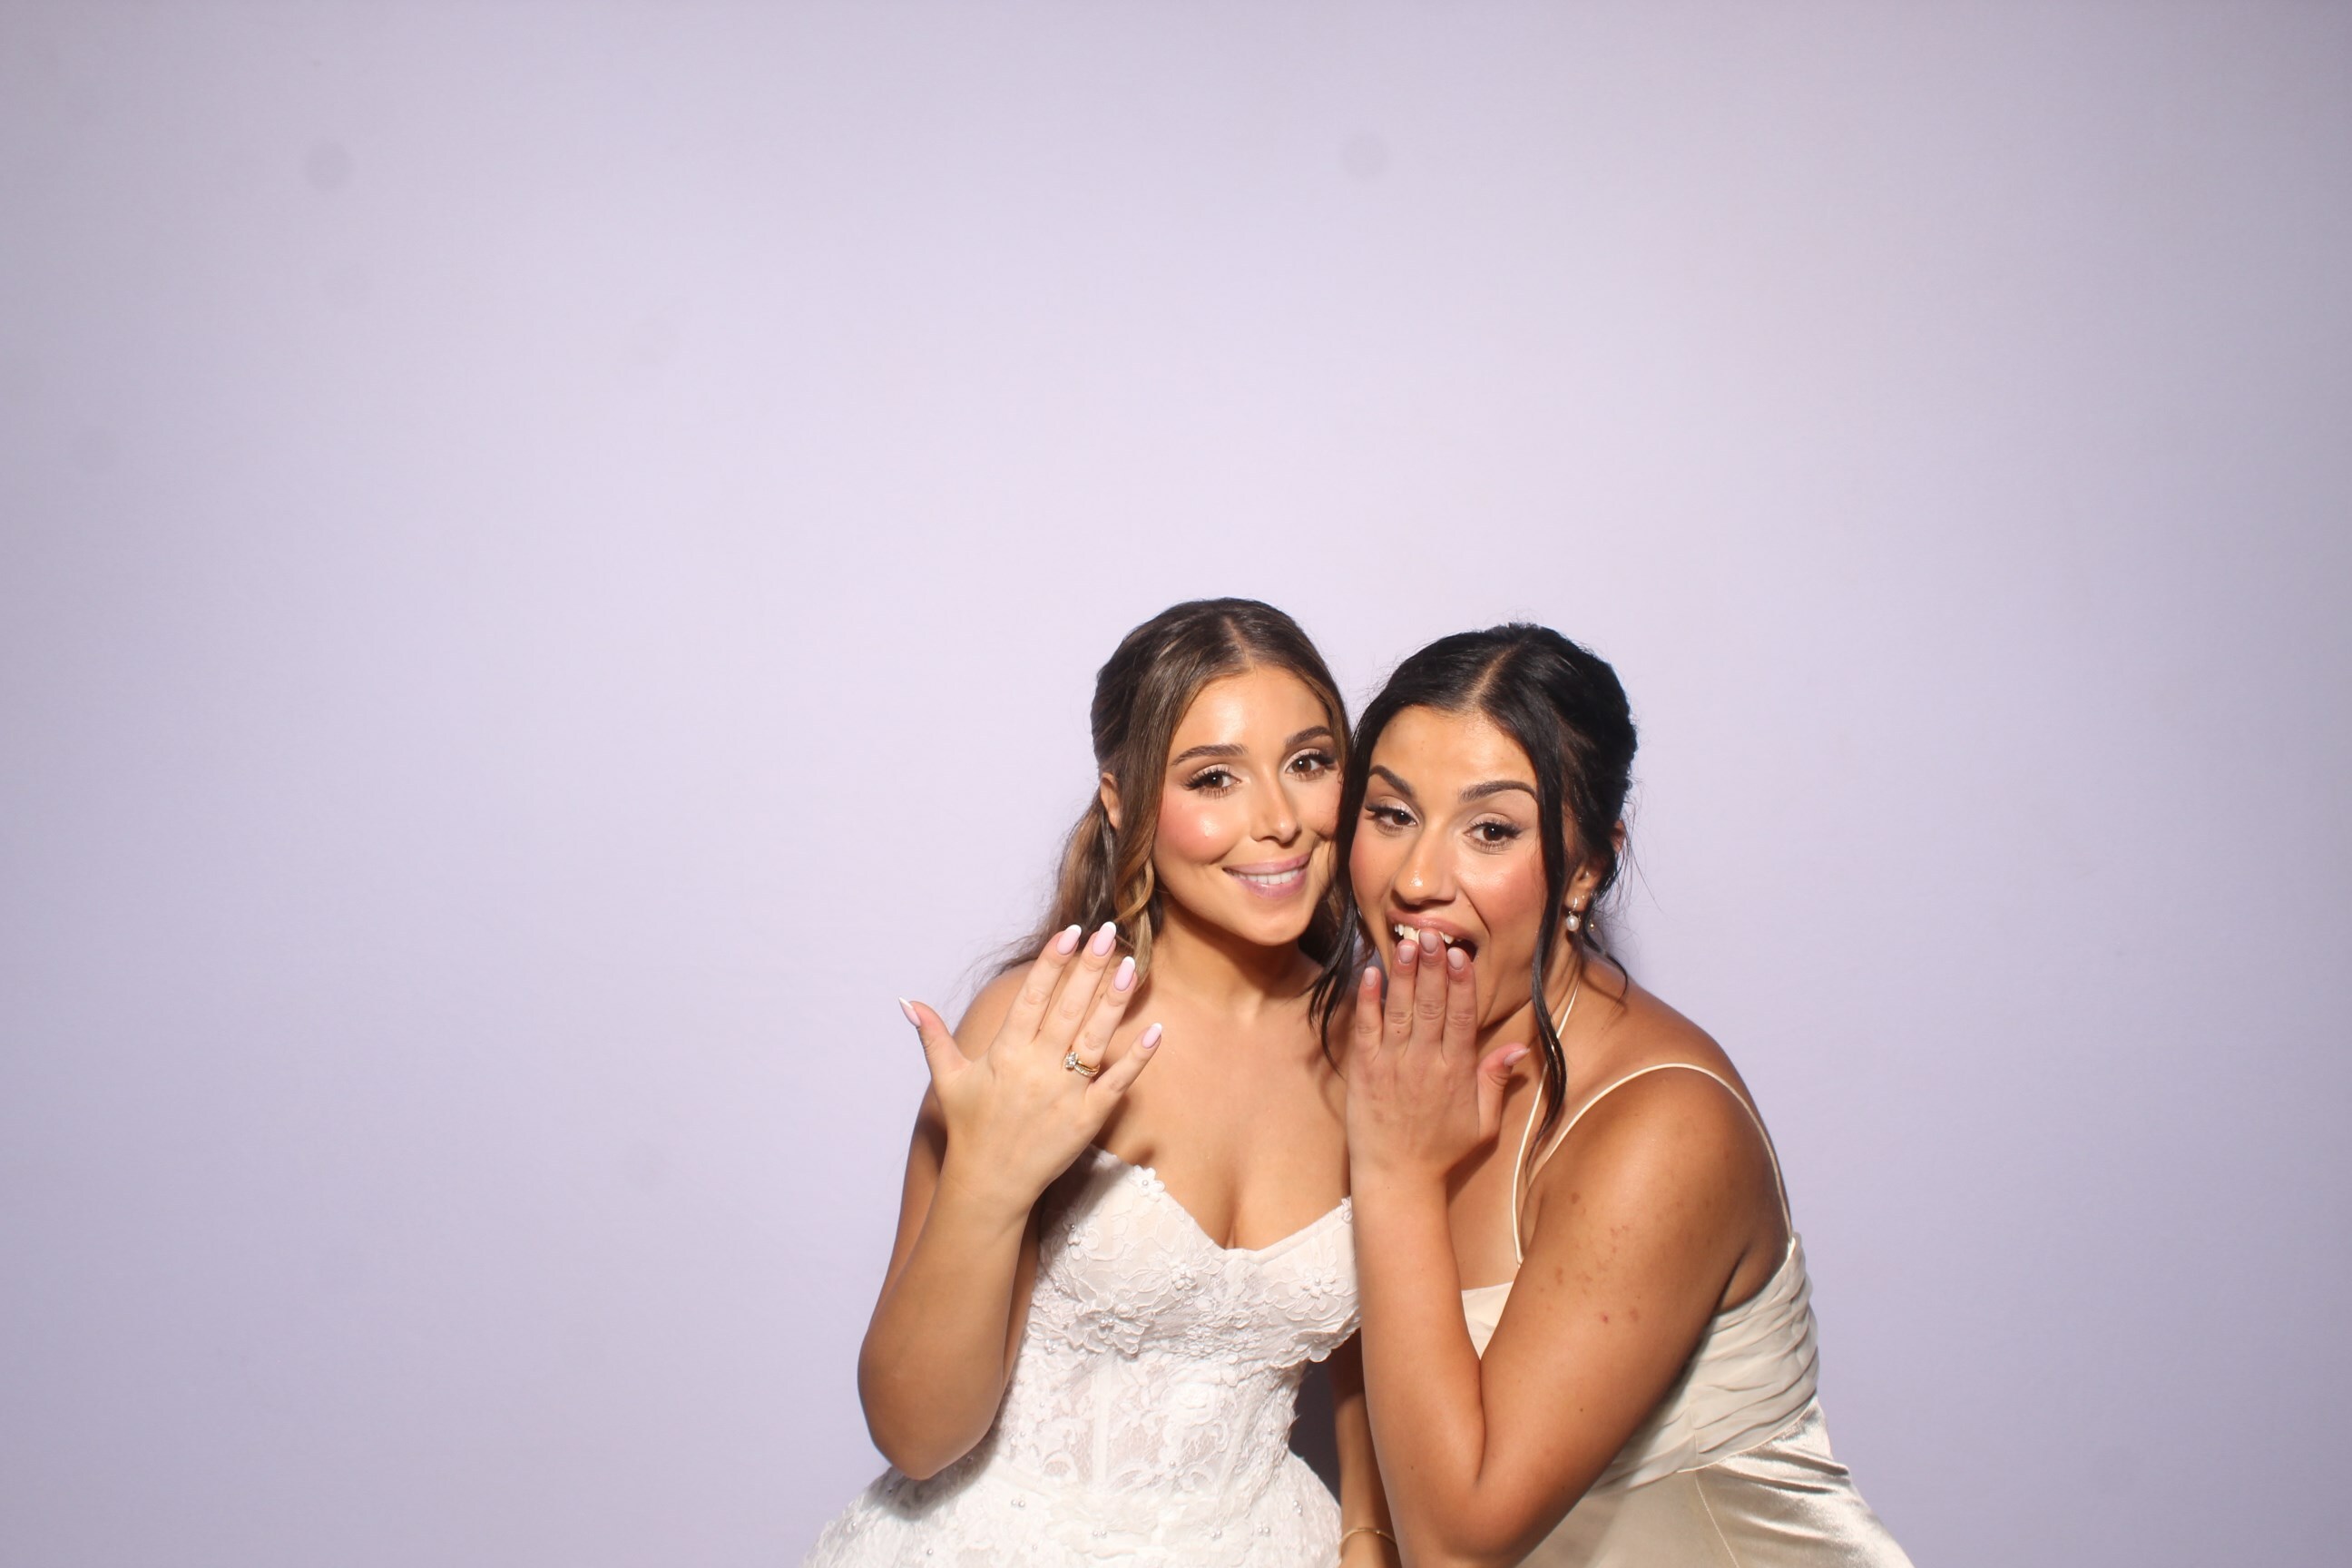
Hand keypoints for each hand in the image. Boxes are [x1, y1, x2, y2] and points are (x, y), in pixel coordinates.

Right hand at [903, 921, 1161, 1213]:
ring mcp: (1065, 1094)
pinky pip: (1117, 1083)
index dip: (1051, 963)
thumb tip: (907, 1002)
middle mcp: (1036, 1068)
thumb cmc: (970, 1128)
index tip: (1069, 933)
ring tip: (1131, 967)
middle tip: (1109, 933)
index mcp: (1005, 1053)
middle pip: (1068, 1009)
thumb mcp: (948, 1079)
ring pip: (1095, 1039)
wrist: (989, 1184)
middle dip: (1088, 968)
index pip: (1032, 998)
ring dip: (1114, 1002)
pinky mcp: (1087, 1119)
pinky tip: (1155, 1031)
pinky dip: (1137, 1059)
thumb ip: (932, 1036)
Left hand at [1346, 929, 1526, 1183]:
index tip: (1462, 955)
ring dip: (1403, 976)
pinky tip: (1370, 973)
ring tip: (1406, 944)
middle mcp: (1424, 1063)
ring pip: (1399, 1011)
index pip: (1461, 1018)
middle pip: (1431, 1006)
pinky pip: (1366, 1028)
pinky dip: (1368, 1000)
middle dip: (1432, 968)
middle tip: (1434, 934)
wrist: (1397, 1177)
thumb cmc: (1441, 1150)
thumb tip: (1518, 1047)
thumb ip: (1495, 1081)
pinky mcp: (1364, 1070)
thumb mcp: (1481, 1122)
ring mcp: (1392, 1065)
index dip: (1461, 984)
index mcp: (1456, 1073)